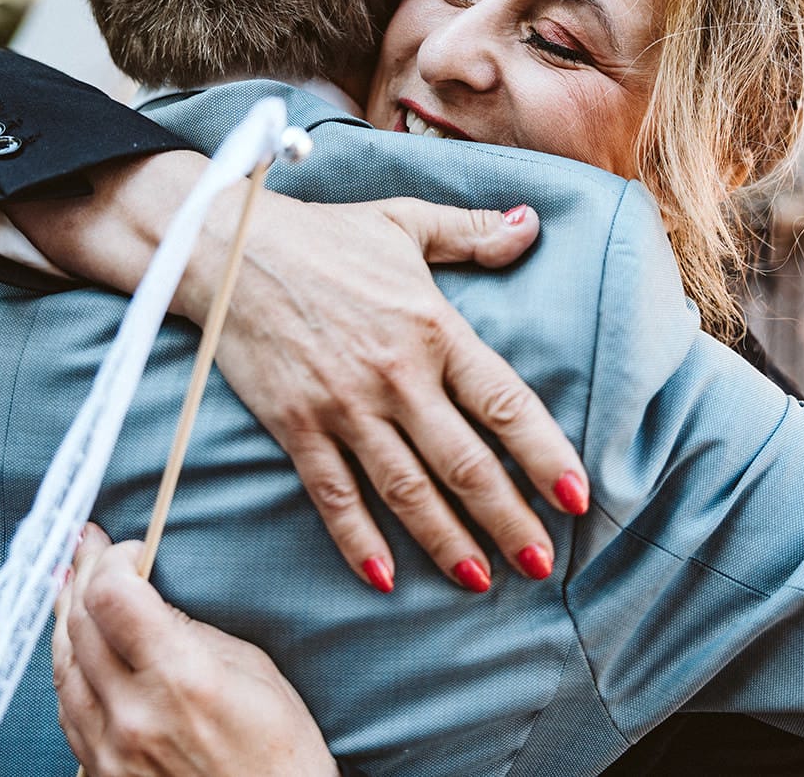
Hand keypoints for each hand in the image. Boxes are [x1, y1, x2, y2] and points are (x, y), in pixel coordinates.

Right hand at [10, 151, 588, 592]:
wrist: (226, 247)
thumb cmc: (322, 235)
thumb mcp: (405, 222)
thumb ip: (473, 234)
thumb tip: (533, 224)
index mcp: (433, 328)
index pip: (505, 403)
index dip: (545, 455)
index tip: (577, 497)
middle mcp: (395, 376)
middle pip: (464, 463)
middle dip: (507, 519)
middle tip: (541, 561)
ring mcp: (344, 407)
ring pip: (407, 490)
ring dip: (446, 541)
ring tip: (481, 581)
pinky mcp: (296, 427)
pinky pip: (332, 495)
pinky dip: (358, 540)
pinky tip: (384, 579)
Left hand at [53, 524, 338, 776]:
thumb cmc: (281, 756)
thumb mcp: (255, 673)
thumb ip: (194, 632)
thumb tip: (153, 602)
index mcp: (183, 677)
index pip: (113, 596)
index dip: (111, 560)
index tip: (124, 547)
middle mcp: (135, 714)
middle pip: (79, 624)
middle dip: (81, 576)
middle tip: (84, 548)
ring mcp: (110, 749)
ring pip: (61, 667)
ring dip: (63, 619)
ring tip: (67, 585)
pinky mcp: (99, 773)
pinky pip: (66, 709)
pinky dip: (68, 668)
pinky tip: (75, 648)